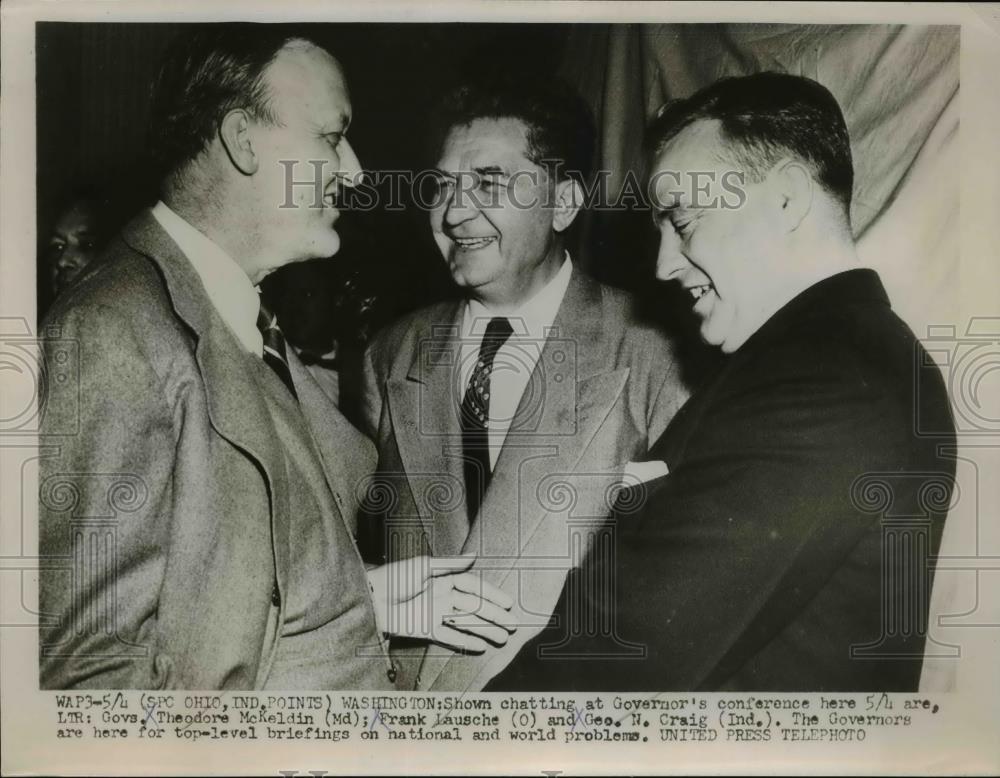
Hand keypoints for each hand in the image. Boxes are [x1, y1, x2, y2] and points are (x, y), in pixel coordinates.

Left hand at [366, 554, 515, 653]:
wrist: (370, 598)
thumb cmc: (394, 577)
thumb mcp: (422, 566)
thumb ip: (449, 564)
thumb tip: (474, 557)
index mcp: (445, 579)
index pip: (474, 587)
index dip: (492, 595)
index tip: (508, 603)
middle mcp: (444, 597)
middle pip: (475, 607)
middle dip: (494, 616)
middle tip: (513, 625)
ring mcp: (437, 614)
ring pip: (467, 623)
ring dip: (485, 630)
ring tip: (503, 638)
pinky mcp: (427, 629)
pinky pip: (450, 637)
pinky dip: (465, 641)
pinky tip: (481, 646)